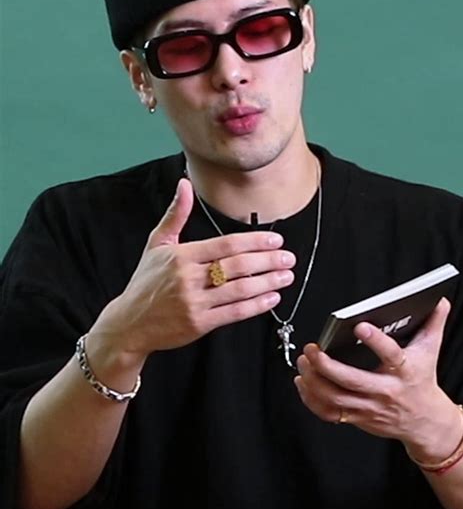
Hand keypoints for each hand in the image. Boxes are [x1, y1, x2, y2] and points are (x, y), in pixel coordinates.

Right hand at [95, 178, 294, 357]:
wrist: (129, 323)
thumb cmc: (145, 283)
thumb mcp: (157, 244)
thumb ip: (176, 214)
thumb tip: (184, 184)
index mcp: (182, 255)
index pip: (226, 244)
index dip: (254, 242)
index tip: (274, 240)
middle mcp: (189, 277)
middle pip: (238, 265)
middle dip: (268, 260)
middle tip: (288, 257)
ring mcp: (195, 302)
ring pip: (240, 289)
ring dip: (268, 282)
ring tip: (285, 276)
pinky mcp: (199, 323)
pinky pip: (234, 312)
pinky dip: (256, 305)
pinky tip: (271, 298)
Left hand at [294, 299, 462, 456]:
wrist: (424, 422)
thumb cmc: (421, 381)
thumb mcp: (430, 350)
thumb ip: (433, 323)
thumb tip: (439, 300)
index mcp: (404, 371)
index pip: (390, 354)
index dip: (375, 340)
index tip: (359, 325)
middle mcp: (385, 391)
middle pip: (352, 381)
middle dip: (327, 365)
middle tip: (312, 348)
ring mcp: (369, 407)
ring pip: (336, 398)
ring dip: (314, 380)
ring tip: (304, 360)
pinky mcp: (357, 418)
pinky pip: (329, 413)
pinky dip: (311, 399)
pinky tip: (302, 382)